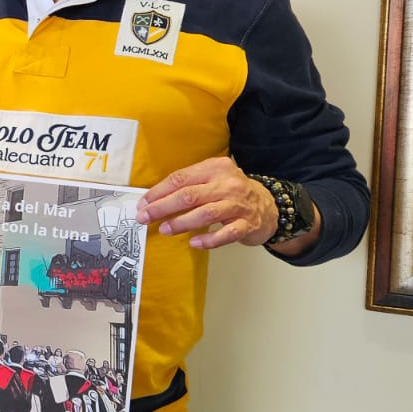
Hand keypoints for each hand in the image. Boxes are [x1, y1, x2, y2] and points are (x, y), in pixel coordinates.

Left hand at [134, 157, 278, 249]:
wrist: (270, 206)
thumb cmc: (232, 193)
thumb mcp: (213, 179)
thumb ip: (189, 186)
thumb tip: (154, 201)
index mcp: (215, 168)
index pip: (181, 178)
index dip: (159, 192)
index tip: (143, 203)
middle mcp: (228, 184)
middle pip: (189, 195)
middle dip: (163, 207)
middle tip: (145, 217)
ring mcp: (239, 204)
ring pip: (206, 213)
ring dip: (181, 222)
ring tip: (164, 229)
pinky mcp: (247, 224)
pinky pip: (226, 233)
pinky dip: (209, 239)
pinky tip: (194, 243)